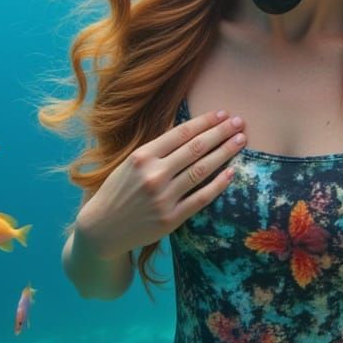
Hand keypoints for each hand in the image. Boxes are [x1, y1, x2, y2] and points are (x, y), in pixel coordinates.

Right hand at [76, 110, 245, 256]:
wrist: (102, 229)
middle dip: (221, 132)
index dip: (205, 122)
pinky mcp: (171, 218)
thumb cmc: (117, 191)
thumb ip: (156, 149)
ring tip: (240, 140)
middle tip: (239, 122)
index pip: (181, 133)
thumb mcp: (129, 163)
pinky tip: (232, 172)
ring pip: (202, 169)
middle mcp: (153, 174)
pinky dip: (219, 184)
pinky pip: (201, 198)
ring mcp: (163, 197)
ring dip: (225, 152)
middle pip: (196, 148)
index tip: (222, 114)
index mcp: (142, 157)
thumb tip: (188, 131)